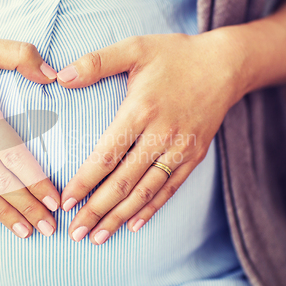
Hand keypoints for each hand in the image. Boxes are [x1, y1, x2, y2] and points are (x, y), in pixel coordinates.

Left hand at [57, 33, 243, 243]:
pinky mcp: (194, 156)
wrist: (225, 65)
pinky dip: (151, 209)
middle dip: (96, 210)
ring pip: (145, 191)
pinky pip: (170, 189)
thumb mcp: (135, 48)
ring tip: (98, 237)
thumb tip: (60, 76)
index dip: (84, 182)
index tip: (65, 202)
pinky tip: (133, 225)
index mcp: (141, 110)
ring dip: (119, 217)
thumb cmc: (174, 55)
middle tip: (75, 233)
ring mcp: (180, 149)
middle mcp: (161, 135)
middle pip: (123, 182)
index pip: (106, 155)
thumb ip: (96, 62)